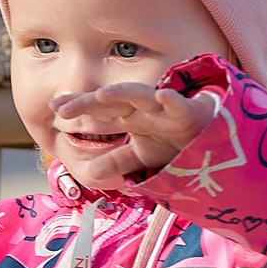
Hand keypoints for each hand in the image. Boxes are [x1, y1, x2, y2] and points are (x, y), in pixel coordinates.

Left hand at [49, 83, 218, 189]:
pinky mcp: (190, 114)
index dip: (78, 106)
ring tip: (102, 96)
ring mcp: (165, 109)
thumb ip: (117, 162)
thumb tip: (89, 174)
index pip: (99, 108)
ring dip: (122, 93)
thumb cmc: (175, 141)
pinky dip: (172, 101)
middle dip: (88, 102)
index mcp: (130, 116)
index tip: (54, 106)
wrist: (213, 140)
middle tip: (63, 107)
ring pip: (141, 96)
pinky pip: (180, 106)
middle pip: (112, 101)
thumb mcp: (142, 157)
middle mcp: (143, 108)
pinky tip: (162, 96)